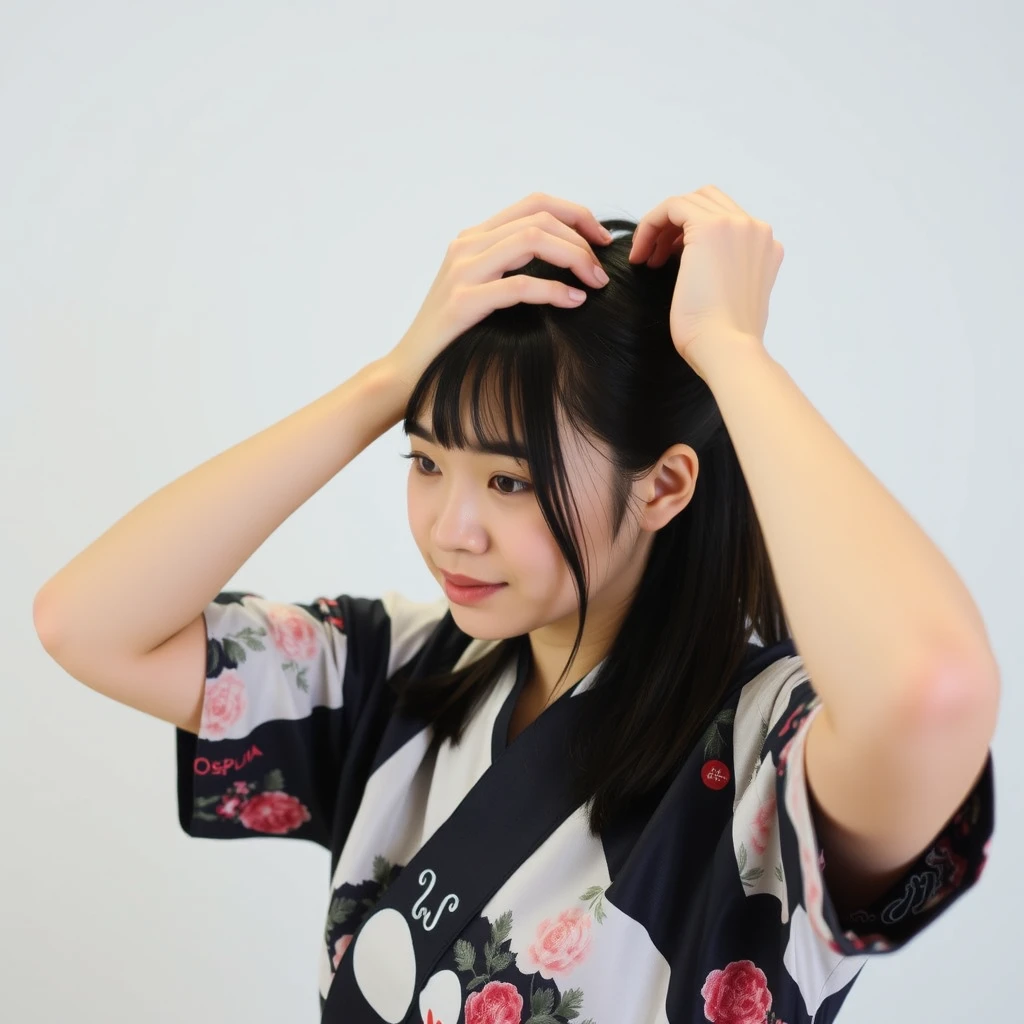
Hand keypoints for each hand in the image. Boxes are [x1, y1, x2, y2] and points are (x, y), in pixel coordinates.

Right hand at [385, 192, 611, 398]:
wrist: (410, 368)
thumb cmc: (454, 336)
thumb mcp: (484, 290)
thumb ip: (513, 269)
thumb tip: (568, 262)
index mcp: (474, 237)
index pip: (535, 203)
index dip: (577, 214)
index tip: (601, 241)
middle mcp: (467, 244)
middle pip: (539, 218)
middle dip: (581, 239)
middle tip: (602, 271)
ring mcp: (463, 270)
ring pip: (532, 240)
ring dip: (573, 258)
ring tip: (595, 283)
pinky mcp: (463, 301)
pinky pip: (520, 286)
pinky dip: (554, 290)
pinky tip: (574, 302)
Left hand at [628, 185, 783, 380]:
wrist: (726, 349)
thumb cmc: (722, 339)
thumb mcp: (731, 300)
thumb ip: (727, 275)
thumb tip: (703, 272)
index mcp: (765, 247)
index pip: (724, 221)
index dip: (689, 235)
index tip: (668, 260)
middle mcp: (756, 230)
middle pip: (707, 203)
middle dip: (675, 226)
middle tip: (654, 256)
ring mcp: (737, 224)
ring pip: (689, 202)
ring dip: (661, 226)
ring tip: (646, 258)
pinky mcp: (711, 227)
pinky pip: (672, 206)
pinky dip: (650, 224)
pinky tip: (641, 254)